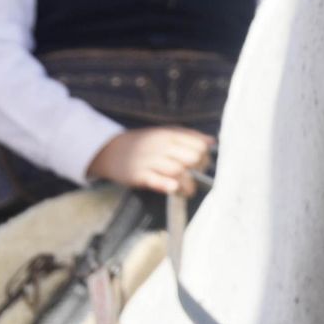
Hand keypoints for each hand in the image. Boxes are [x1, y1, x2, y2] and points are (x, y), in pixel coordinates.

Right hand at [85, 127, 213, 195]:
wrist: (111, 149)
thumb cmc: (143, 143)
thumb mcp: (164, 133)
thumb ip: (188, 137)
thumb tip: (212, 142)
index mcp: (169, 135)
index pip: (198, 146)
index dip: (204, 157)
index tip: (201, 165)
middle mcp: (161, 146)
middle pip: (191, 159)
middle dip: (198, 170)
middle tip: (195, 178)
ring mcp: (150, 161)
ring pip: (178, 171)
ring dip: (187, 184)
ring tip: (187, 189)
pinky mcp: (139, 175)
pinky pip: (156, 181)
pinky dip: (167, 184)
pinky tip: (173, 188)